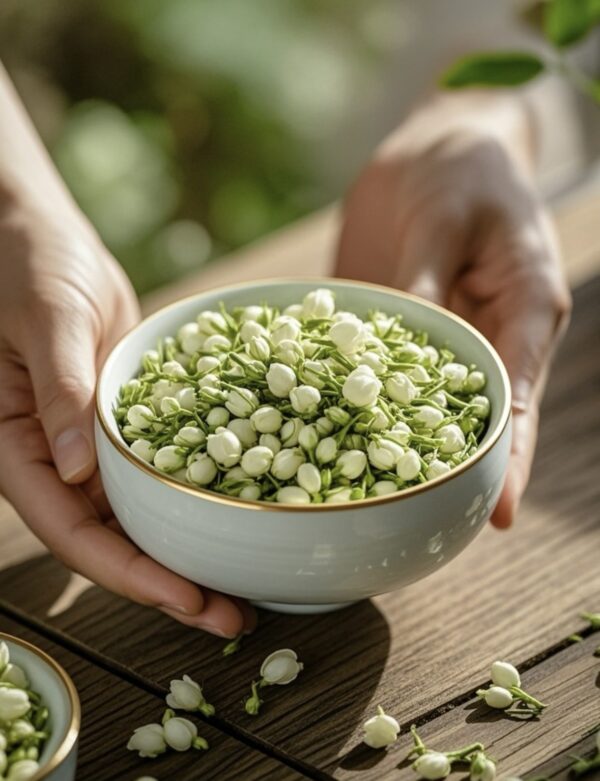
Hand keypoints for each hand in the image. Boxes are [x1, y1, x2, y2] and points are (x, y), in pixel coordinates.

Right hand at [0, 194, 254, 635]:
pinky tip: (242, 509)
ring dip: (193, 548)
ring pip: (144, 512)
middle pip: (116, 539)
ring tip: (249, 584)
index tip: (188, 600)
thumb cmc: (25, 263)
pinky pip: (165, 466)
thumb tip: (80, 468)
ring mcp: (99, 443)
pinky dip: (198, 492)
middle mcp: (62, 459)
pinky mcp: (131, 419)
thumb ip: (60, 389)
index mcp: (22, 448)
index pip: (74, 532)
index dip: (131, 574)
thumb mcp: (46, 319)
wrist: (43, 234)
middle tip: (235, 618)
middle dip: (172, 583)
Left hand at [335, 94, 570, 527]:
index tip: (499, 512)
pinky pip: (375, 377)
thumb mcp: (448, 217)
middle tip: (432, 527)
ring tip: (369, 501)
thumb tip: (404, 341)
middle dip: (458, 473)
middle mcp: (482, 340)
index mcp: (521, 312)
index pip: (519, 397)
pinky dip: (352, 406)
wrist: (435, 144)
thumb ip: (427, 281)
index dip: (511, 457)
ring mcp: (435, 342)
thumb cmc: (461, 169)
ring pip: (422, 408)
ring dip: (400, 449)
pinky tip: (317, 435)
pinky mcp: (395, 333)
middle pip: (476, 420)